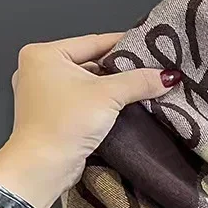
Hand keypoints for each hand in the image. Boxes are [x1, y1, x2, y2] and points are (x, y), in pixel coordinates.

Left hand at [0, 32, 180, 207]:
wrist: (44, 165)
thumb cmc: (62, 125)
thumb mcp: (108, 95)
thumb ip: (139, 81)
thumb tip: (167, 76)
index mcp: (44, 54)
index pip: (94, 42)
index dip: (124, 44)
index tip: (150, 46)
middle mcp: (39, 70)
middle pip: (92, 62)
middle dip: (122, 69)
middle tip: (151, 70)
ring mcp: (45, 93)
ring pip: (90, 82)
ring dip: (114, 88)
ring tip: (142, 89)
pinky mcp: (54, 114)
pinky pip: (85, 99)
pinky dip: (104, 102)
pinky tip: (124, 106)